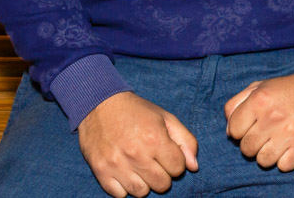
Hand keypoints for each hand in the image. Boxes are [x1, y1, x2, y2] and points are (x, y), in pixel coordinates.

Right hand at [77, 91, 197, 197]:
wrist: (100, 105)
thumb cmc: (137, 112)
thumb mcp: (166, 118)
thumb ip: (186, 141)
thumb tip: (194, 167)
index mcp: (155, 139)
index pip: (178, 169)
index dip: (176, 162)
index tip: (167, 154)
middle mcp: (136, 154)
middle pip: (162, 185)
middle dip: (163, 175)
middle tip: (154, 162)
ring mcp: (116, 165)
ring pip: (141, 193)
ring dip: (145, 183)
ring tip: (141, 167)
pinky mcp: (101, 172)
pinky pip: (120, 195)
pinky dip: (125, 188)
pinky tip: (126, 172)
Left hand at [224, 73, 293, 171]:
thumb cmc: (293, 89)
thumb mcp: (263, 86)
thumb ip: (238, 103)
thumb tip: (229, 130)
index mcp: (259, 100)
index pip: (233, 131)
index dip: (241, 131)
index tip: (253, 126)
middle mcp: (272, 117)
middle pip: (246, 149)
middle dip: (254, 144)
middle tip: (268, 133)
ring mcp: (289, 133)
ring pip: (263, 161)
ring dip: (269, 154)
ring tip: (279, 141)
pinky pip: (283, 166)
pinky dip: (286, 160)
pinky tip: (291, 147)